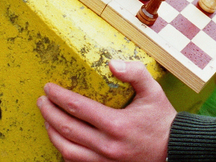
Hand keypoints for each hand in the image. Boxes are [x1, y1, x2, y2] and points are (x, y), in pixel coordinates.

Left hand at [38, 60, 175, 161]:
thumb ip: (135, 73)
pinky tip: (61, 140)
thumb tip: (112, 63)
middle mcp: (107, 146)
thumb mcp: (153, 91)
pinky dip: (64, 151)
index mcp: (116, 124)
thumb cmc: (162, 119)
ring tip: (47, 119)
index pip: (77, 108)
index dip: (59, 96)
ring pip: (66, 150)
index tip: (48, 87)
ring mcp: (105, 161)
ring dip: (52, 133)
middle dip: (48, 113)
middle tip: (42, 101)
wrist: (174, 149)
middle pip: (66, 129)